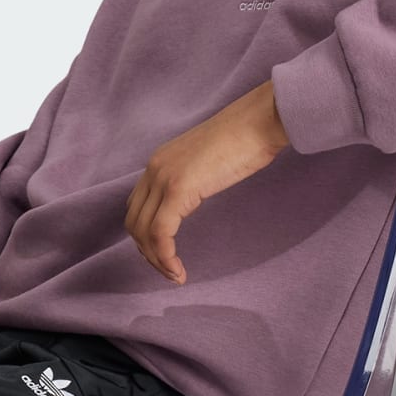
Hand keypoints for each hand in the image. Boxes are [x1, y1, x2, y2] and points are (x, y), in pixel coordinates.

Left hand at [124, 80, 288, 283]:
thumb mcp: (208, 160)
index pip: (138, 208)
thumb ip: (193, 177)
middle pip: (135, 223)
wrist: (260, 120)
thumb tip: (194, 195)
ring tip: (175, 275)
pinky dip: (166, 257)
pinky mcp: (178, 189)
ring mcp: (163, 177)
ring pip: (144, 232)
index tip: (164, 256)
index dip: (145, 237)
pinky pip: (161, 233)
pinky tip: (179, 270)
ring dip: (157, 260)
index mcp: (159, 162)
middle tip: (169, 272)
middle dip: (148, 253)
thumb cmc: (246, 138)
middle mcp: (154, 169)